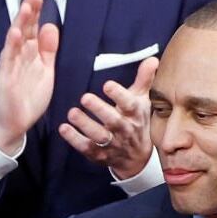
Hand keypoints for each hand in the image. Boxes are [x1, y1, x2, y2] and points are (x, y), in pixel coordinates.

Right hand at [0, 0, 59, 153]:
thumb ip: (49, 49)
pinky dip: (11, 46)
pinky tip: (15, 34)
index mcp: (30, 52)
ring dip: (20, 23)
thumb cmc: (28, 95)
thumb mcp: (45, 69)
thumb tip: (50, 26)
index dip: (37, 12)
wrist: (15, 120)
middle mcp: (20, 54)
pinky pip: (8, 58)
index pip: (33, 27)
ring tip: (25, 8)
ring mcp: (11, 63)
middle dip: (28, 12)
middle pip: (24, 28)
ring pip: (15, 39)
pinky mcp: (5, 75)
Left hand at [59, 56, 157, 177]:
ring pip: (99, 136)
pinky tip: (64, 128)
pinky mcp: (100, 155)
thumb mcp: (142, 100)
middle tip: (85, 98)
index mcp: (135, 114)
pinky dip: (74, 140)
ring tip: (72, 113)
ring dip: (85, 125)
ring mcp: (113, 144)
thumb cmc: (137, 121)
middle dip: (100, 109)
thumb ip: (144, 79)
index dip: (119, 95)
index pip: (129, 104)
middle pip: (114, 121)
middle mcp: (125, 129)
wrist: (137, 158)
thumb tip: (152, 59)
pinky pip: (86, 148)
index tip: (107, 85)